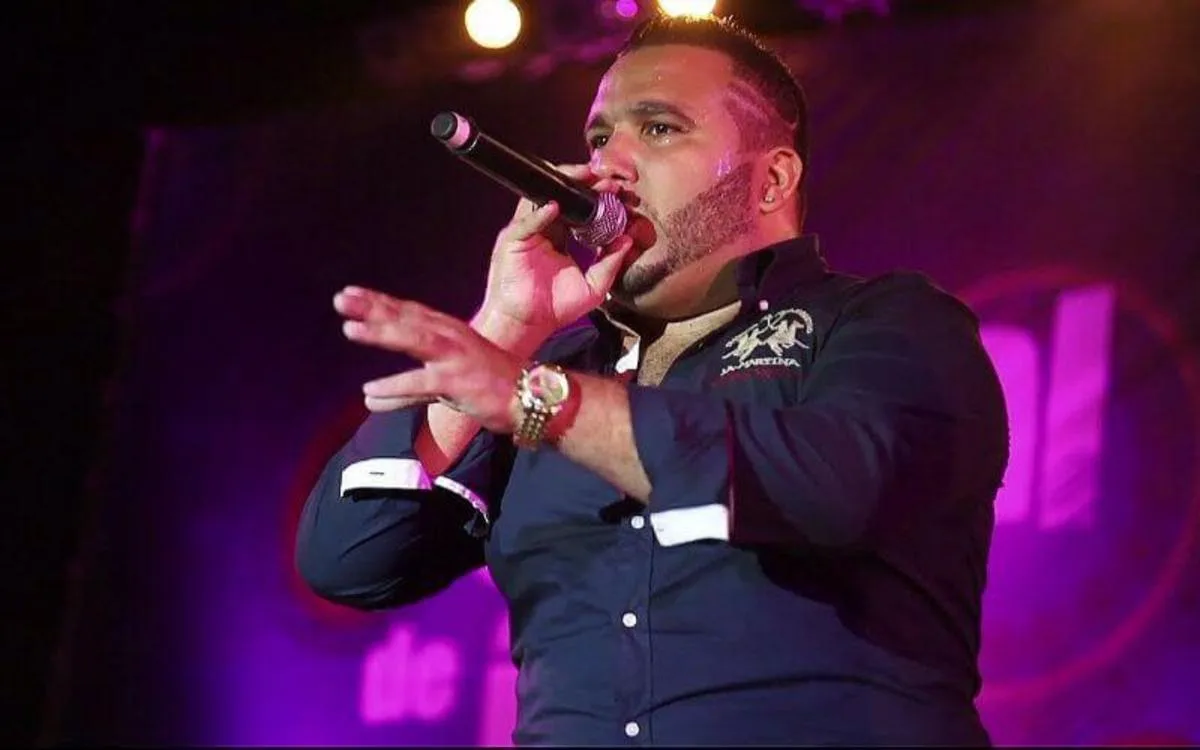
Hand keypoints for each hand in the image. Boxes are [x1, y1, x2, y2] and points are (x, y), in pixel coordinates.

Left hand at [334, 286, 521, 430]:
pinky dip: (394, 387)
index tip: (351, 292)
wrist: (530, 397)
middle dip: (373, 307)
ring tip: (350, 329)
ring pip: (413, 340)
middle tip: (341, 299)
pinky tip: (370, 391)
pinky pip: (420, 384)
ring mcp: (454, 358)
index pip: (408, 312)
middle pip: (406, 318)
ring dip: (382, 334)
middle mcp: (450, 337)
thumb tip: (369, 399)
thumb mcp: (445, 383)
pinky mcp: (458, 382)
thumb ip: (406, 391)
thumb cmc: (490, 387)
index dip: (379, 302)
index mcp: (449, 332)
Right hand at [475, 164, 633, 342]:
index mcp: (562, 237)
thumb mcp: (594, 286)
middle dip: (585, 185)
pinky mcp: (512, 240)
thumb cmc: (556, 308)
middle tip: (608, 181)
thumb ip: (610, 264)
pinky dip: (540, 213)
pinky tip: (555, 207)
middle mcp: (545, 229)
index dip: (600, 200)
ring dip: (564, 188)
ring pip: (544, 199)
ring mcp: (528, 232)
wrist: (528, 324)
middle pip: (564, 198)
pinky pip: (526, 222)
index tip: (621, 194)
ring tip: (584, 179)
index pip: (581, 210)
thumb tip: (628, 240)